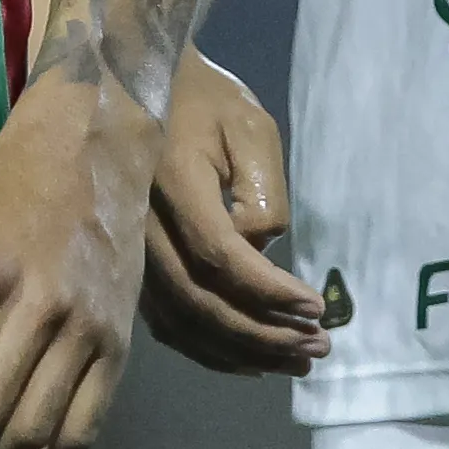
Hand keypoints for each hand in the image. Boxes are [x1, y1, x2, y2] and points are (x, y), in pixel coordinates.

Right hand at [141, 52, 325, 377]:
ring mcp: (130, 250)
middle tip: (318, 345)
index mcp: (173, 181)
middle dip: (265, 333)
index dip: (270, 290)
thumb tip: (261, 249)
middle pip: (200, 300)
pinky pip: (166, 322)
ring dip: (242, 351)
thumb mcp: (248, 126)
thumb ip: (262, 189)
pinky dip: (209, 349)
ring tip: (297, 360)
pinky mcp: (132, 266)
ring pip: (182, 321)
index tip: (317, 306)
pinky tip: (249, 359)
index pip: (220, 254)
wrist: (137, 88)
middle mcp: (141, 224)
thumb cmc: (204, 103)